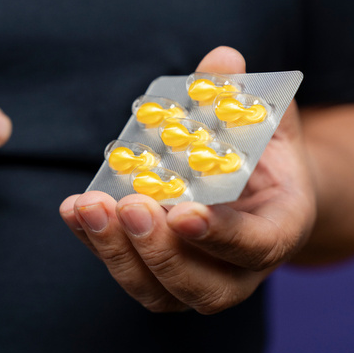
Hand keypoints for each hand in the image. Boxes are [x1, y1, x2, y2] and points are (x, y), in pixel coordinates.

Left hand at [60, 47, 316, 313]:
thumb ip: (245, 96)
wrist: (261, 189)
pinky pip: (128, 272)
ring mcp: (199, 280)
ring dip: (118, 252)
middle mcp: (241, 270)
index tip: (183, 212)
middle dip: (160, 250)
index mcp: (279, 230)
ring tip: (90, 206)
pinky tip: (74, 208)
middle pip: (203, 287)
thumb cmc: (267, 153)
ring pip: (159, 293)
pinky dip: (96, 243)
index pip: (254, 246)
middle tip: (131, 206)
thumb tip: (221, 59)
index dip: (220, 235)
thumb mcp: (267, 119)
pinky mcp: (161, 275)